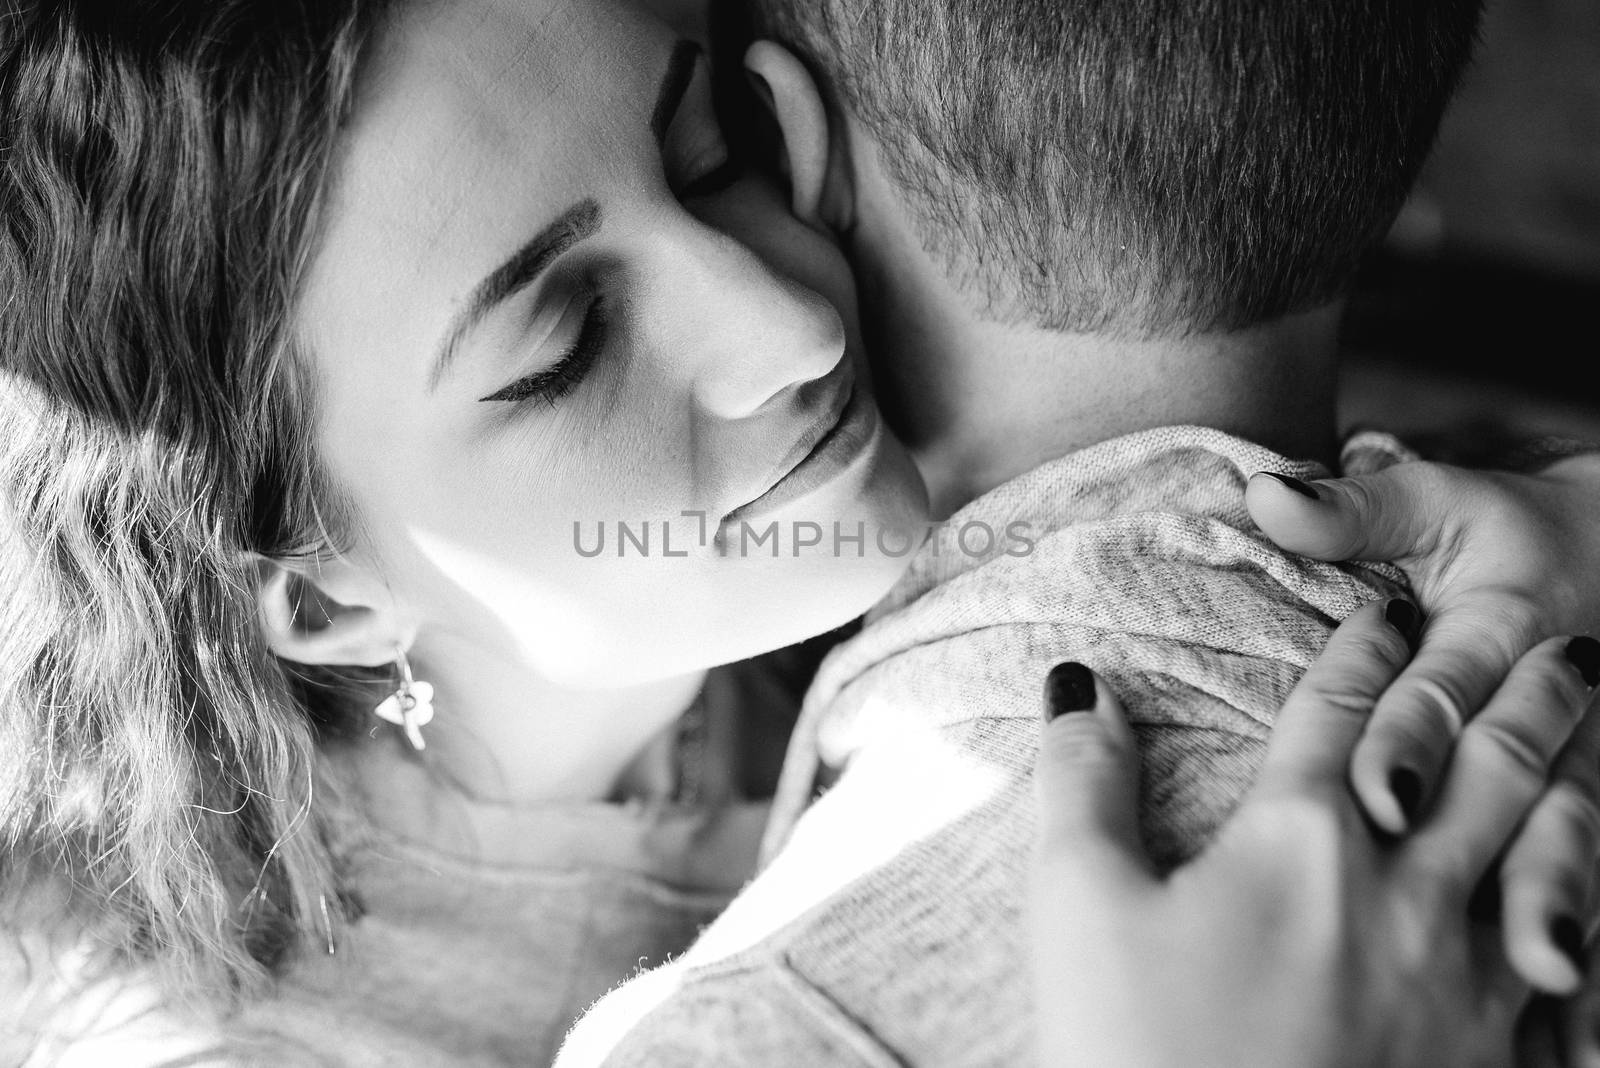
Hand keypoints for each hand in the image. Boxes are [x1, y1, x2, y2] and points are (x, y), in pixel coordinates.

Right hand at [1030, 600, 1598, 1067]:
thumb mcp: (1078, 908)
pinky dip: (1589, 924)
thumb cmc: (1135, 1054)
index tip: (1393, 606)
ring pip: (1548, 856)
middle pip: (1478, 766)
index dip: (1367, 648)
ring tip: (1586, 738)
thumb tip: (1080, 686)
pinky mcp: (1493, 1067)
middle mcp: (1402, 897)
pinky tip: (1592, 918)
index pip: (1340, 714)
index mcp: (1298, 844)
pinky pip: (1572, 980)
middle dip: (1518, 694)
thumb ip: (1083, 785)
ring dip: (1570, 782)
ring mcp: (1464, 987)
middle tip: (1561, 644)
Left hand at [1248, 454, 1599, 992]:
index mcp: (1499, 638)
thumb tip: (1263, 491)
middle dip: (1525, 867)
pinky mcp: (1585, 822)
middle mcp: (1552, 718)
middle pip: (1538, 797)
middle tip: (1512, 940)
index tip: (1377, 795)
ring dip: (1573, 922)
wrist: (1599, 557)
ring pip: (1580, 855)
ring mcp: (1580, 777)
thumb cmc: (1501, 530)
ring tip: (1561, 991)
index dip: (1411, 742)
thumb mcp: (1439, 501)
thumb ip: (1356, 507)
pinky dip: (1593, 974)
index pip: (1445, 695)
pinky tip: (1577, 1041)